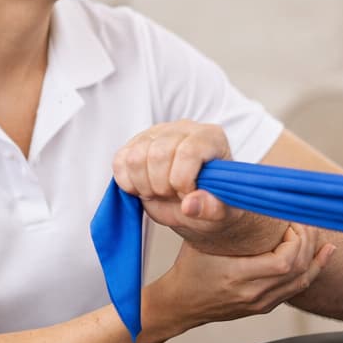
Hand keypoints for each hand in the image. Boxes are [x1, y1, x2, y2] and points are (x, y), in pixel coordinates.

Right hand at [112, 122, 282, 253]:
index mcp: (211, 138)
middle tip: (173, 196)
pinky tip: (144, 189)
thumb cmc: (213, 205)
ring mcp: (157, 133)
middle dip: (162, 186)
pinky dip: (127, 182)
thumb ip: (213, 208)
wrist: (197, 206)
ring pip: (134, 157)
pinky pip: (120, 161)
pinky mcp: (136, 144)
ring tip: (160, 193)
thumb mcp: (222, 213)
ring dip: (144, 185)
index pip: (188, 151)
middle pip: (158, 154)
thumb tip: (190, 204)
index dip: (182, 181)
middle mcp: (184, 129)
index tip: (187, 196)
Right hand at [143, 224, 335, 341]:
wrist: (180, 305)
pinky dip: (312, 269)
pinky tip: (323, 254)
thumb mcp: (198, 240)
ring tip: (319, 234)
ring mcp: (260, 303)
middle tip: (304, 220)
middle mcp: (253, 294)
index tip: (287, 221)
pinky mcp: (264, 306)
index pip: (283, 262)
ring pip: (302, 281)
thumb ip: (215, 215)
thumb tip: (225, 184)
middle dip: (307, 242)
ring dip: (314, 255)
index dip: (294, 240)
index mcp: (237, 276)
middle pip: (297, 270)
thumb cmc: (188, 268)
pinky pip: (297, 289)